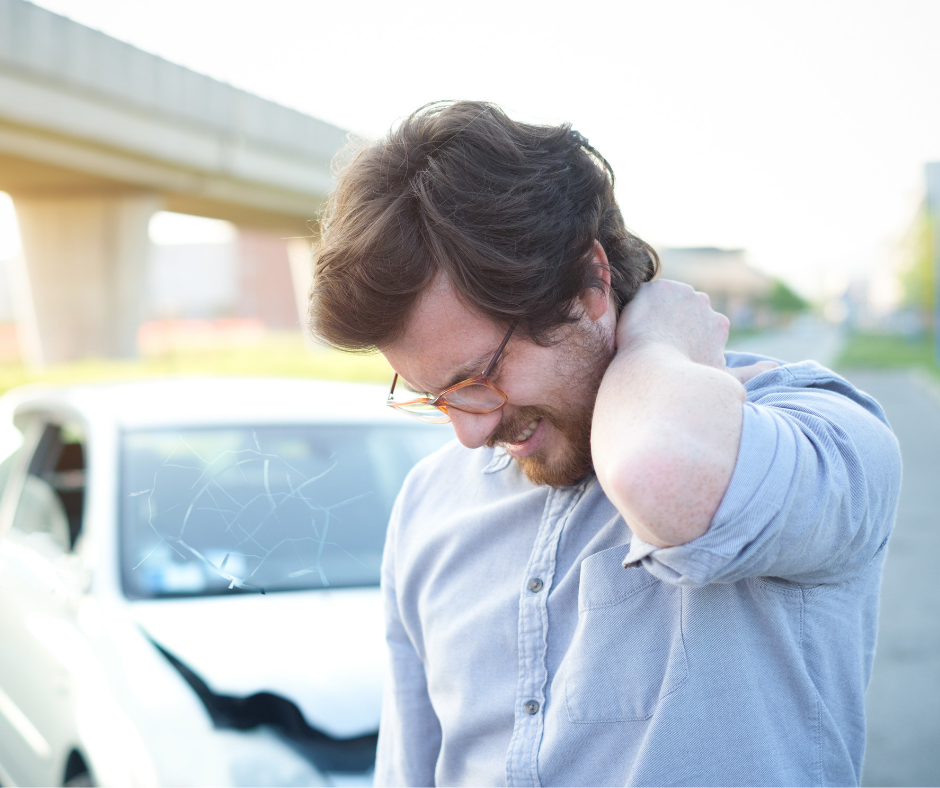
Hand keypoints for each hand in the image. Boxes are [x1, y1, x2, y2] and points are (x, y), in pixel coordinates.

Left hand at [616, 280, 778, 381]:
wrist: (653, 372)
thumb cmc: (688, 381)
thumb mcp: (726, 380)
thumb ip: (751, 373)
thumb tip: (773, 368)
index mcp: (719, 324)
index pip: (698, 329)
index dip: (682, 342)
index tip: (671, 356)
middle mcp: (704, 303)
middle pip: (682, 313)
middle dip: (671, 326)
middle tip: (655, 348)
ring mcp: (679, 294)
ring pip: (664, 303)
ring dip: (657, 315)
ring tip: (644, 338)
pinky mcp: (655, 288)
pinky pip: (646, 295)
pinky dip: (640, 307)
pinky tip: (635, 326)